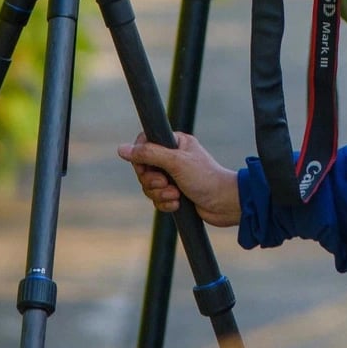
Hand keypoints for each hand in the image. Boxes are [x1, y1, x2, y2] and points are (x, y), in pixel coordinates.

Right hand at [117, 131, 240, 227]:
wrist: (225, 204)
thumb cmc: (205, 178)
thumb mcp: (175, 162)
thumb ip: (148, 154)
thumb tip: (121, 149)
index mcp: (175, 142)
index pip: (144, 144)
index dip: (140, 158)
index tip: (146, 167)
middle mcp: (173, 158)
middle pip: (143, 168)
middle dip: (152, 181)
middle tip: (166, 183)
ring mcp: (174, 176)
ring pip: (149, 186)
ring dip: (160, 194)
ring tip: (175, 195)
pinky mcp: (175, 194)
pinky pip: (157, 199)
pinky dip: (165, 203)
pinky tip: (178, 204)